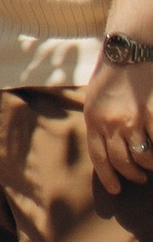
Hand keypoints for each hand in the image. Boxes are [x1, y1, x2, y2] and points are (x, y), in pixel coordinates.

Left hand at [85, 49, 152, 197]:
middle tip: (138, 178)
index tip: (116, 189)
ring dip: (147, 166)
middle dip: (131, 175)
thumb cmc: (111, 75)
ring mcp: (132, 120)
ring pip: (141, 157)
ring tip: (150, 165)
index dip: (108, 177)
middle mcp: (110, 123)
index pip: (98, 158)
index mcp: (93, 119)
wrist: (127, 52)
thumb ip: (99, 121)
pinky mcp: (150, 115)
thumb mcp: (95, 98)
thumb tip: (108, 147)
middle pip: (121, 162)